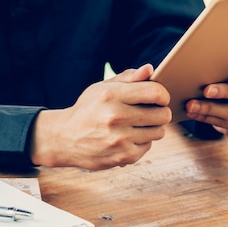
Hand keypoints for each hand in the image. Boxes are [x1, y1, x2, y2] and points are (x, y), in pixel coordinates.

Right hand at [30, 64, 171, 169]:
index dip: (163, 95)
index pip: (155, 92)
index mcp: (111, 95)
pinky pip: (148, 146)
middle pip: (162, 115)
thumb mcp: (101, 88)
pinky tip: (127, 138)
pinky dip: (141, 142)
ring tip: (136, 124)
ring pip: (159, 132)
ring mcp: (120, 139)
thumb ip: (127, 78)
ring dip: (152, 128)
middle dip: (160, 112)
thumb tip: (150, 69)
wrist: (64, 139)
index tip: (160, 98)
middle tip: (150, 111)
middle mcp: (116, 117)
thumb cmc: (87, 109)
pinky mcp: (123, 156)